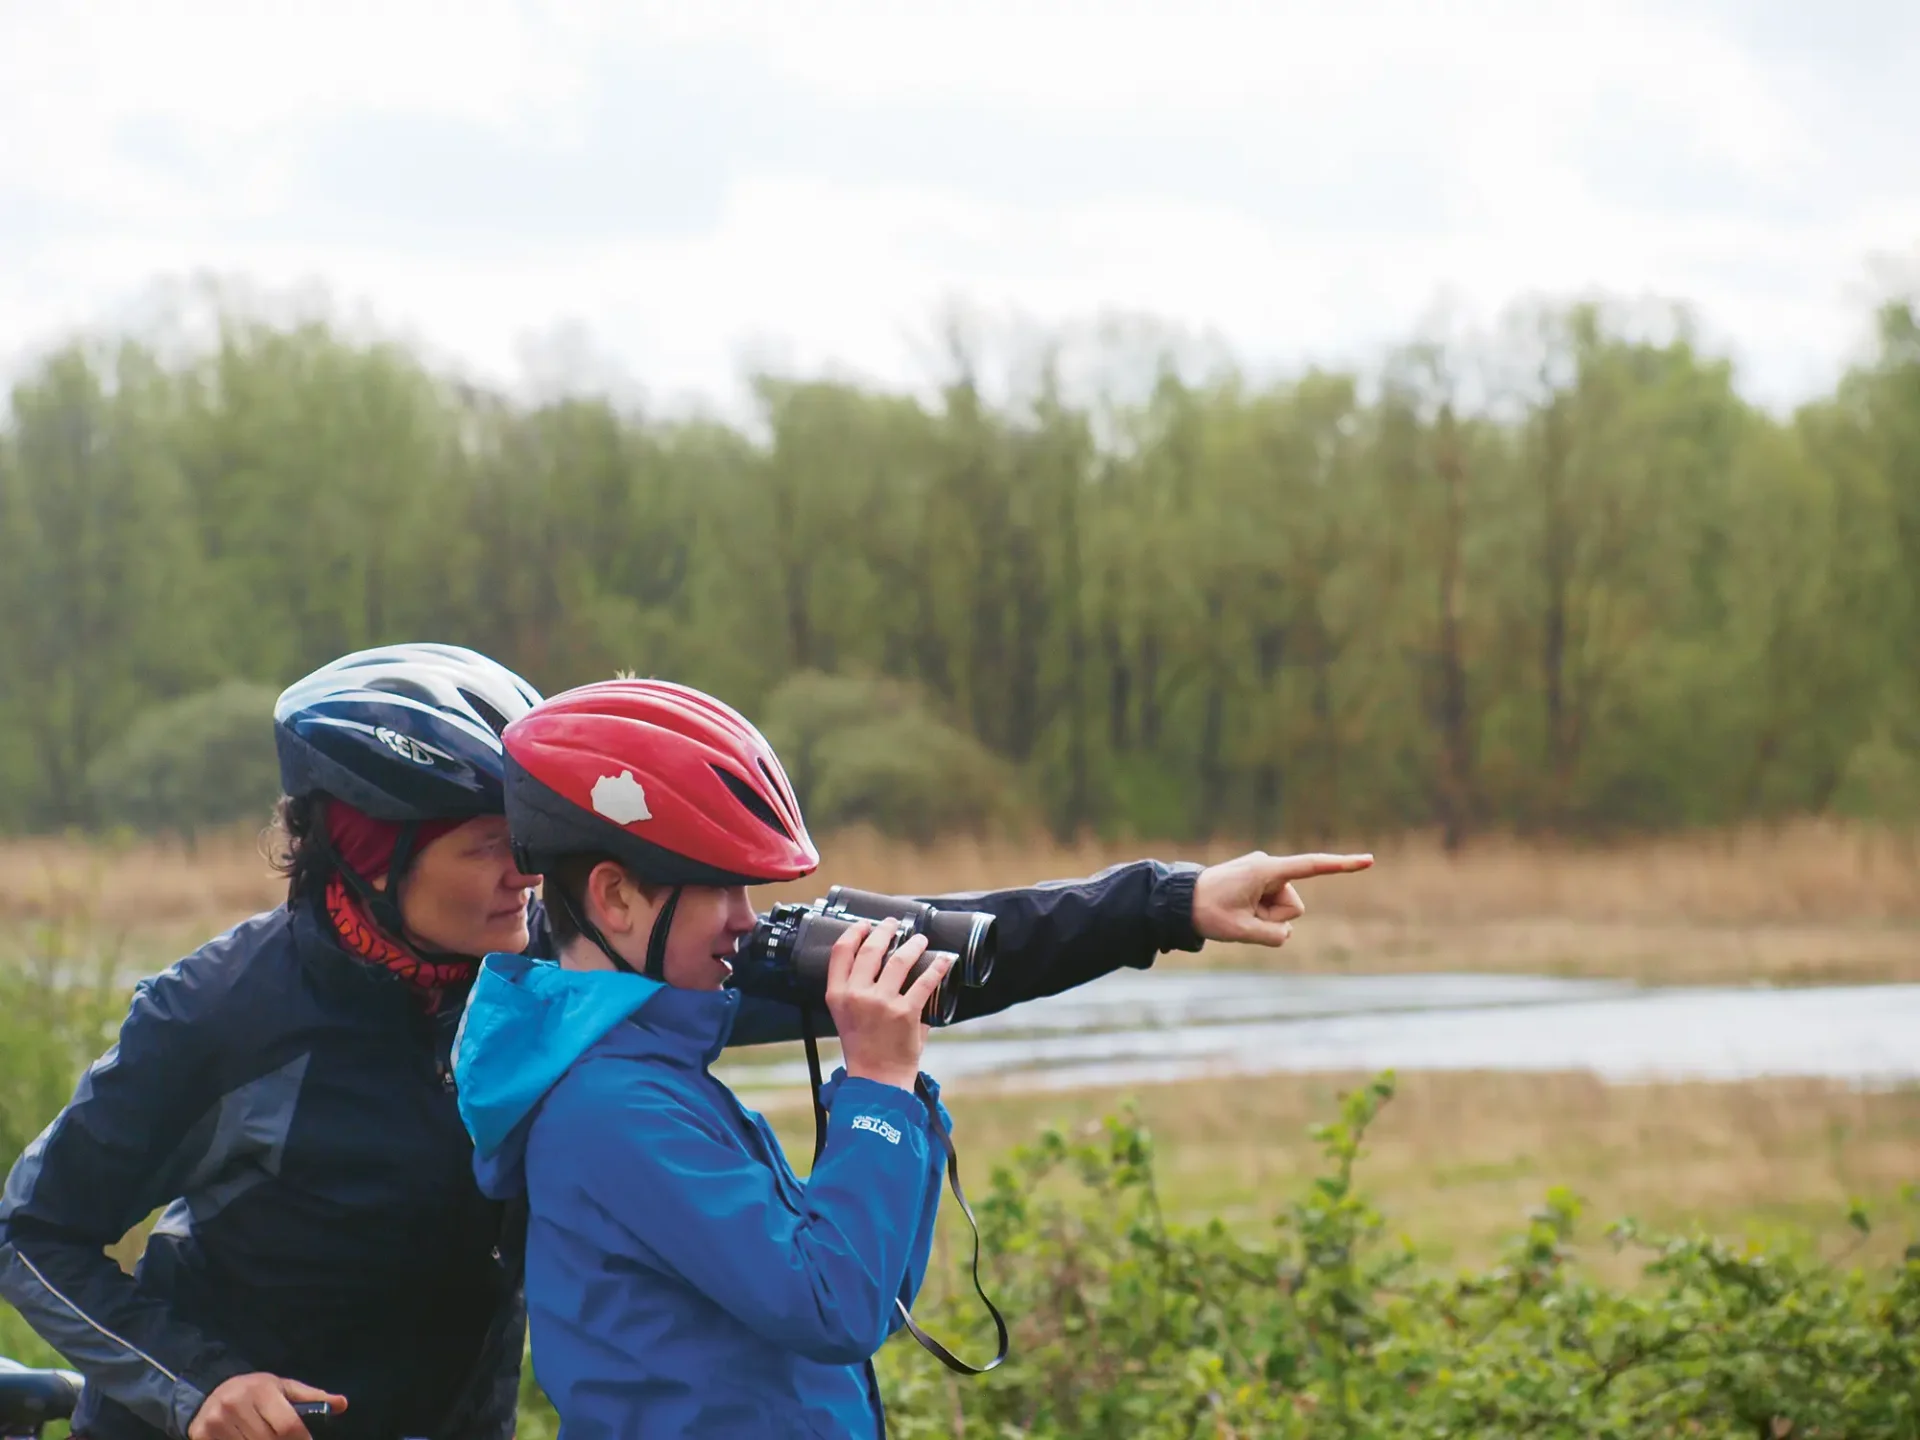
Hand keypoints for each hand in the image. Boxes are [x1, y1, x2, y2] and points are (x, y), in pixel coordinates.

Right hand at [188, 1373, 344, 1439]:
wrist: (209, 1391)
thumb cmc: (254, 1390)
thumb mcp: (283, 1388)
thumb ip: (312, 1398)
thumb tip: (342, 1404)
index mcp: (260, 1390)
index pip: (287, 1426)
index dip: (301, 1439)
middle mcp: (236, 1405)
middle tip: (283, 1439)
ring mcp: (216, 1423)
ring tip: (265, 1436)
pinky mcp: (201, 1437)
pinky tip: (246, 1439)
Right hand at [826, 918, 950, 1092]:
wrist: (877, 1078)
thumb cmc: (864, 1048)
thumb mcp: (845, 1016)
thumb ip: (857, 991)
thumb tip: (880, 965)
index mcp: (837, 995)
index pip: (841, 952)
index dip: (854, 932)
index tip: (865, 924)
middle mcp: (856, 995)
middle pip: (871, 949)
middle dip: (885, 930)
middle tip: (895, 924)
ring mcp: (881, 1003)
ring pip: (899, 960)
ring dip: (913, 944)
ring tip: (921, 940)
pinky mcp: (905, 1012)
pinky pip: (925, 981)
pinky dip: (937, 966)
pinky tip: (944, 959)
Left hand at [1190, 850, 1373, 946]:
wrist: (1179, 900)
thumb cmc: (1207, 911)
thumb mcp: (1241, 931)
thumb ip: (1274, 936)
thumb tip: (1286, 932)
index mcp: (1266, 870)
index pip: (1312, 866)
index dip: (1342, 865)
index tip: (1369, 860)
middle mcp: (1269, 867)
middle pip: (1293, 907)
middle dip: (1273, 919)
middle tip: (1240, 917)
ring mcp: (1264, 873)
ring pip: (1283, 910)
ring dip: (1263, 918)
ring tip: (1235, 913)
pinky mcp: (1259, 881)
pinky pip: (1271, 907)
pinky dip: (1259, 916)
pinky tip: (1237, 910)